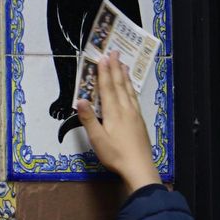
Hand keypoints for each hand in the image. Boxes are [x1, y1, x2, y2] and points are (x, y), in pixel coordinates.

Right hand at [75, 50, 161, 196]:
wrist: (139, 167)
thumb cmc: (115, 155)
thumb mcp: (97, 139)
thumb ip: (88, 119)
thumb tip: (80, 100)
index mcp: (113, 112)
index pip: (107, 88)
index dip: (104, 72)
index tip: (103, 57)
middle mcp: (125, 109)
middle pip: (119, 85)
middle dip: (116, 68)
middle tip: (114, 52)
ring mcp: (135, 115)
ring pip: (129, 90)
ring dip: (125, 76)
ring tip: (123, 65)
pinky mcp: (140, 121)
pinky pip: (135, 99)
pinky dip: (131, 89)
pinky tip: (131, 89)